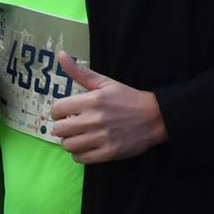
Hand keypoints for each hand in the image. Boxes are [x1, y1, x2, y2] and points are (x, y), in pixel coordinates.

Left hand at [49, 52, 165, 163]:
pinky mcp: (108, 153)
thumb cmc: (128, 99)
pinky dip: (80, 154)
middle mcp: (94, 120)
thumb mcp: (106, 82)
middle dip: (63, 127)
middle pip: (59, 130)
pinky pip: (81, 158)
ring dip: (70, 141)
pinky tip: (88, 146)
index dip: (58, 112)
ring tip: (80, 137)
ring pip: (68, 145)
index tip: (67, 113)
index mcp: (92, 100)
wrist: (155, 117)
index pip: (57, 109)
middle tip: (73, 125)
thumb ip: (81, 72)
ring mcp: (101, 138)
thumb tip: (60, 55)